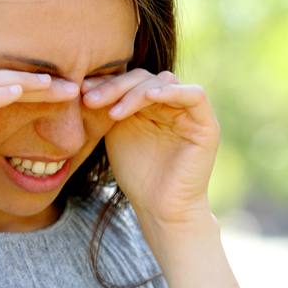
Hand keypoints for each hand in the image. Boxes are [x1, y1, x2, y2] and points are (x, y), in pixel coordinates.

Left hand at [82, 69, 219, 234]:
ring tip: (112, 111)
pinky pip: (194, 95)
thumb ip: (110, 106)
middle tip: (90, 99)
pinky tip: (149, 98)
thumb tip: (85, 82)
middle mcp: (172, 103)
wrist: (160, 209)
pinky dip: (172, 92)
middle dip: (116, 87)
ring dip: (135, 92)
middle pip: (144, 78)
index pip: (130, 80)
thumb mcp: (116, 133)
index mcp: (152, 104)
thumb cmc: (138, 175)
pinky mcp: (207, 125)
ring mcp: (191, 113)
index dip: (107, 83)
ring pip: (165, 82)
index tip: (81, 91)